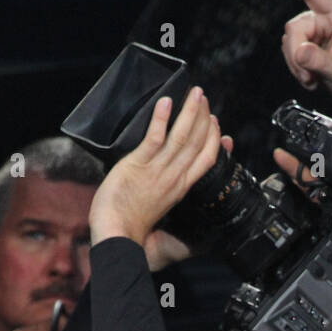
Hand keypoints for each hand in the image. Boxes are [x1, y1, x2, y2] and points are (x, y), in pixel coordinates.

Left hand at [89, 88, 220, 245]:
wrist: (117, 236)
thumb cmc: (132, 227)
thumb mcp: (159, 210)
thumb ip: (166, 194)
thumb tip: (170, 186)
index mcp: (181, 188)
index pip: (206, 160)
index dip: (212, 139)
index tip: (215, 122)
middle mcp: (174, 177)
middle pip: (196, 143)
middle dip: (202, 117)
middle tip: (204, 97)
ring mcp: (157, 171)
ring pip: (181, 137)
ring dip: (189, 112)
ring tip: (195, 93)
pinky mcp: (138, 165)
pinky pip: (154, 138)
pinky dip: (161, 119)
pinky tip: (167, 102)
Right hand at [269, 0, 331, 105]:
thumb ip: (320, 61)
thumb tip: (300, 51)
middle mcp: (326, 19)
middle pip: (295, 27)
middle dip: (296, 54)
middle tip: (307, 76)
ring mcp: (315, 31)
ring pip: (290, 41)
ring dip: (296, 64)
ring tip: (312, 79)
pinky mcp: (308, 43)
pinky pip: (291, 51)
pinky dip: (296, 67)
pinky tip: (310, 77)